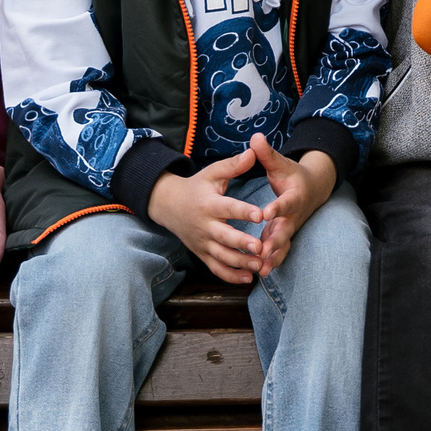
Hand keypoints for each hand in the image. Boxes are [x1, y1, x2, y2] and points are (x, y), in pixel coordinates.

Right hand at [147, 149, 272, 283]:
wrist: (169, 205)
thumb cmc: (197, 187)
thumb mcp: (212, 173)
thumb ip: (233, 165)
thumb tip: (253, 151)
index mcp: (209, 204)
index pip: (228, 208)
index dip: (244, 211)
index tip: (261, 214)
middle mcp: (204, 226)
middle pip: (224, 237)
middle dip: (242, 243)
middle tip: (261, 247)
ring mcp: (202, 242)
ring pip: (221, 257)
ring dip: (240, 263)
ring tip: (259, 265)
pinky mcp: (202, 254)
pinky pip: (216, 268)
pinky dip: (230, 276)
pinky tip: (248, 279)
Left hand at [246, 136, 336, 270]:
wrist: (312, 189)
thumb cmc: (292, 175)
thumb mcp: (281, 163)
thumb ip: (267, 153)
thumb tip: (255, 137)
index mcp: (293, 196)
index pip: (284, 202)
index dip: (276, 208)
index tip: (265, 213)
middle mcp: (293, 215)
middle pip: (285, 230)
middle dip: (275, 240)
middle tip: (262, 250)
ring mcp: (289, 229)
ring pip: (283, 246)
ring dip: (272, 258)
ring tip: (259, 270)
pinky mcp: (284, 238)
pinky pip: (278, 253)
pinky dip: (271, 263)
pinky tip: (257, 273)